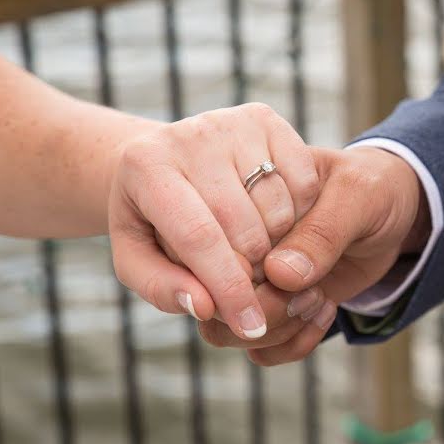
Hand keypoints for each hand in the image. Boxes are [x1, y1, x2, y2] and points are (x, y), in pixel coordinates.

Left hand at [109, 103, 325, 338]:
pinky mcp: (265, 117)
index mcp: (146, 165)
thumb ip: (164, 290)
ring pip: (279, 208)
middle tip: (249, 284)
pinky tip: (276, 223)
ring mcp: (231, 121)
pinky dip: (300, 215)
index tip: (251, 326)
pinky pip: (303, 181)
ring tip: (257, 252)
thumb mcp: (140, 259)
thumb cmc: (152, 221)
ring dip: (279, 247)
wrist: (166, 161)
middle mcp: (190, 134)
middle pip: (245, 226)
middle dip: (254, 271)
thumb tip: (206, 308)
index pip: (198, 238)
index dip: (230, 289)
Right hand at [199, 146, 428, 364]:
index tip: (292, 276)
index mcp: (238, 192)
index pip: (209, 243)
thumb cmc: (371, 188)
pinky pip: (256, 350)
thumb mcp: (357, 195)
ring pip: (223, 332)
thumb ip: (321, 231)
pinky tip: (326, 310)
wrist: (390, 211)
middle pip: (208, 295)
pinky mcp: (268, 307)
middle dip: (266, 307)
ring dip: (278, 330)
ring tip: (320, 299)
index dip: (244, 271)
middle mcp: (230, 240)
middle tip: (313, 290)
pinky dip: (291, 345)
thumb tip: (277, 274)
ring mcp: (246, 277)